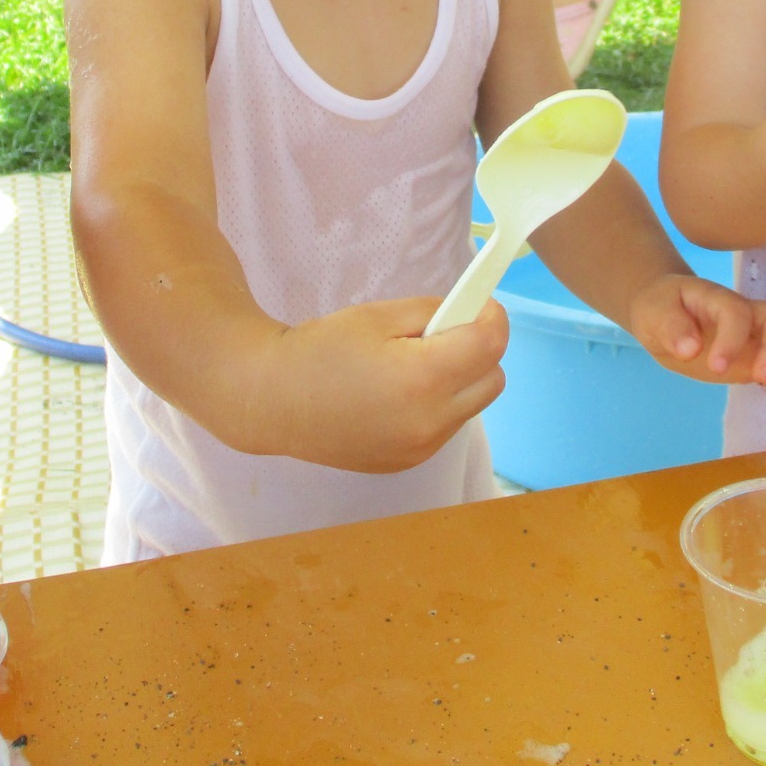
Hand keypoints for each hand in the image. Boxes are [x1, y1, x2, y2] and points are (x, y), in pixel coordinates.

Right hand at [256, 296, 508, 472]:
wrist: (273, 401)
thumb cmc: (321, 349)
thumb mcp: (380, 315)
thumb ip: (435, 312)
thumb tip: (474, 314)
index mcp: (423, 379)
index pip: (491, 345)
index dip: (492, 317)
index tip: (479, 302)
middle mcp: (431, 422)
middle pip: (493, 379)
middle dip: (478, 350)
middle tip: (441, 333)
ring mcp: (421, 449)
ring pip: (472, 405)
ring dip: (460, 380)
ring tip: (413, 365)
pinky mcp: (409, 462)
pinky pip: (447, 426)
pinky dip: (439, 405)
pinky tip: (399, 394)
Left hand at [624, 274, 765, 387]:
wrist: (666, 312)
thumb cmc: (660, 309)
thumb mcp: (652, 313)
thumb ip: (670, 327)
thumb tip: (690, 350)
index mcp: (715, 298)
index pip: (735, 311)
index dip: (732, 338)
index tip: (717, 367)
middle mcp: (744, 310)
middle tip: (763, 377)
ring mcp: (757, 329)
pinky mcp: (762, 349)